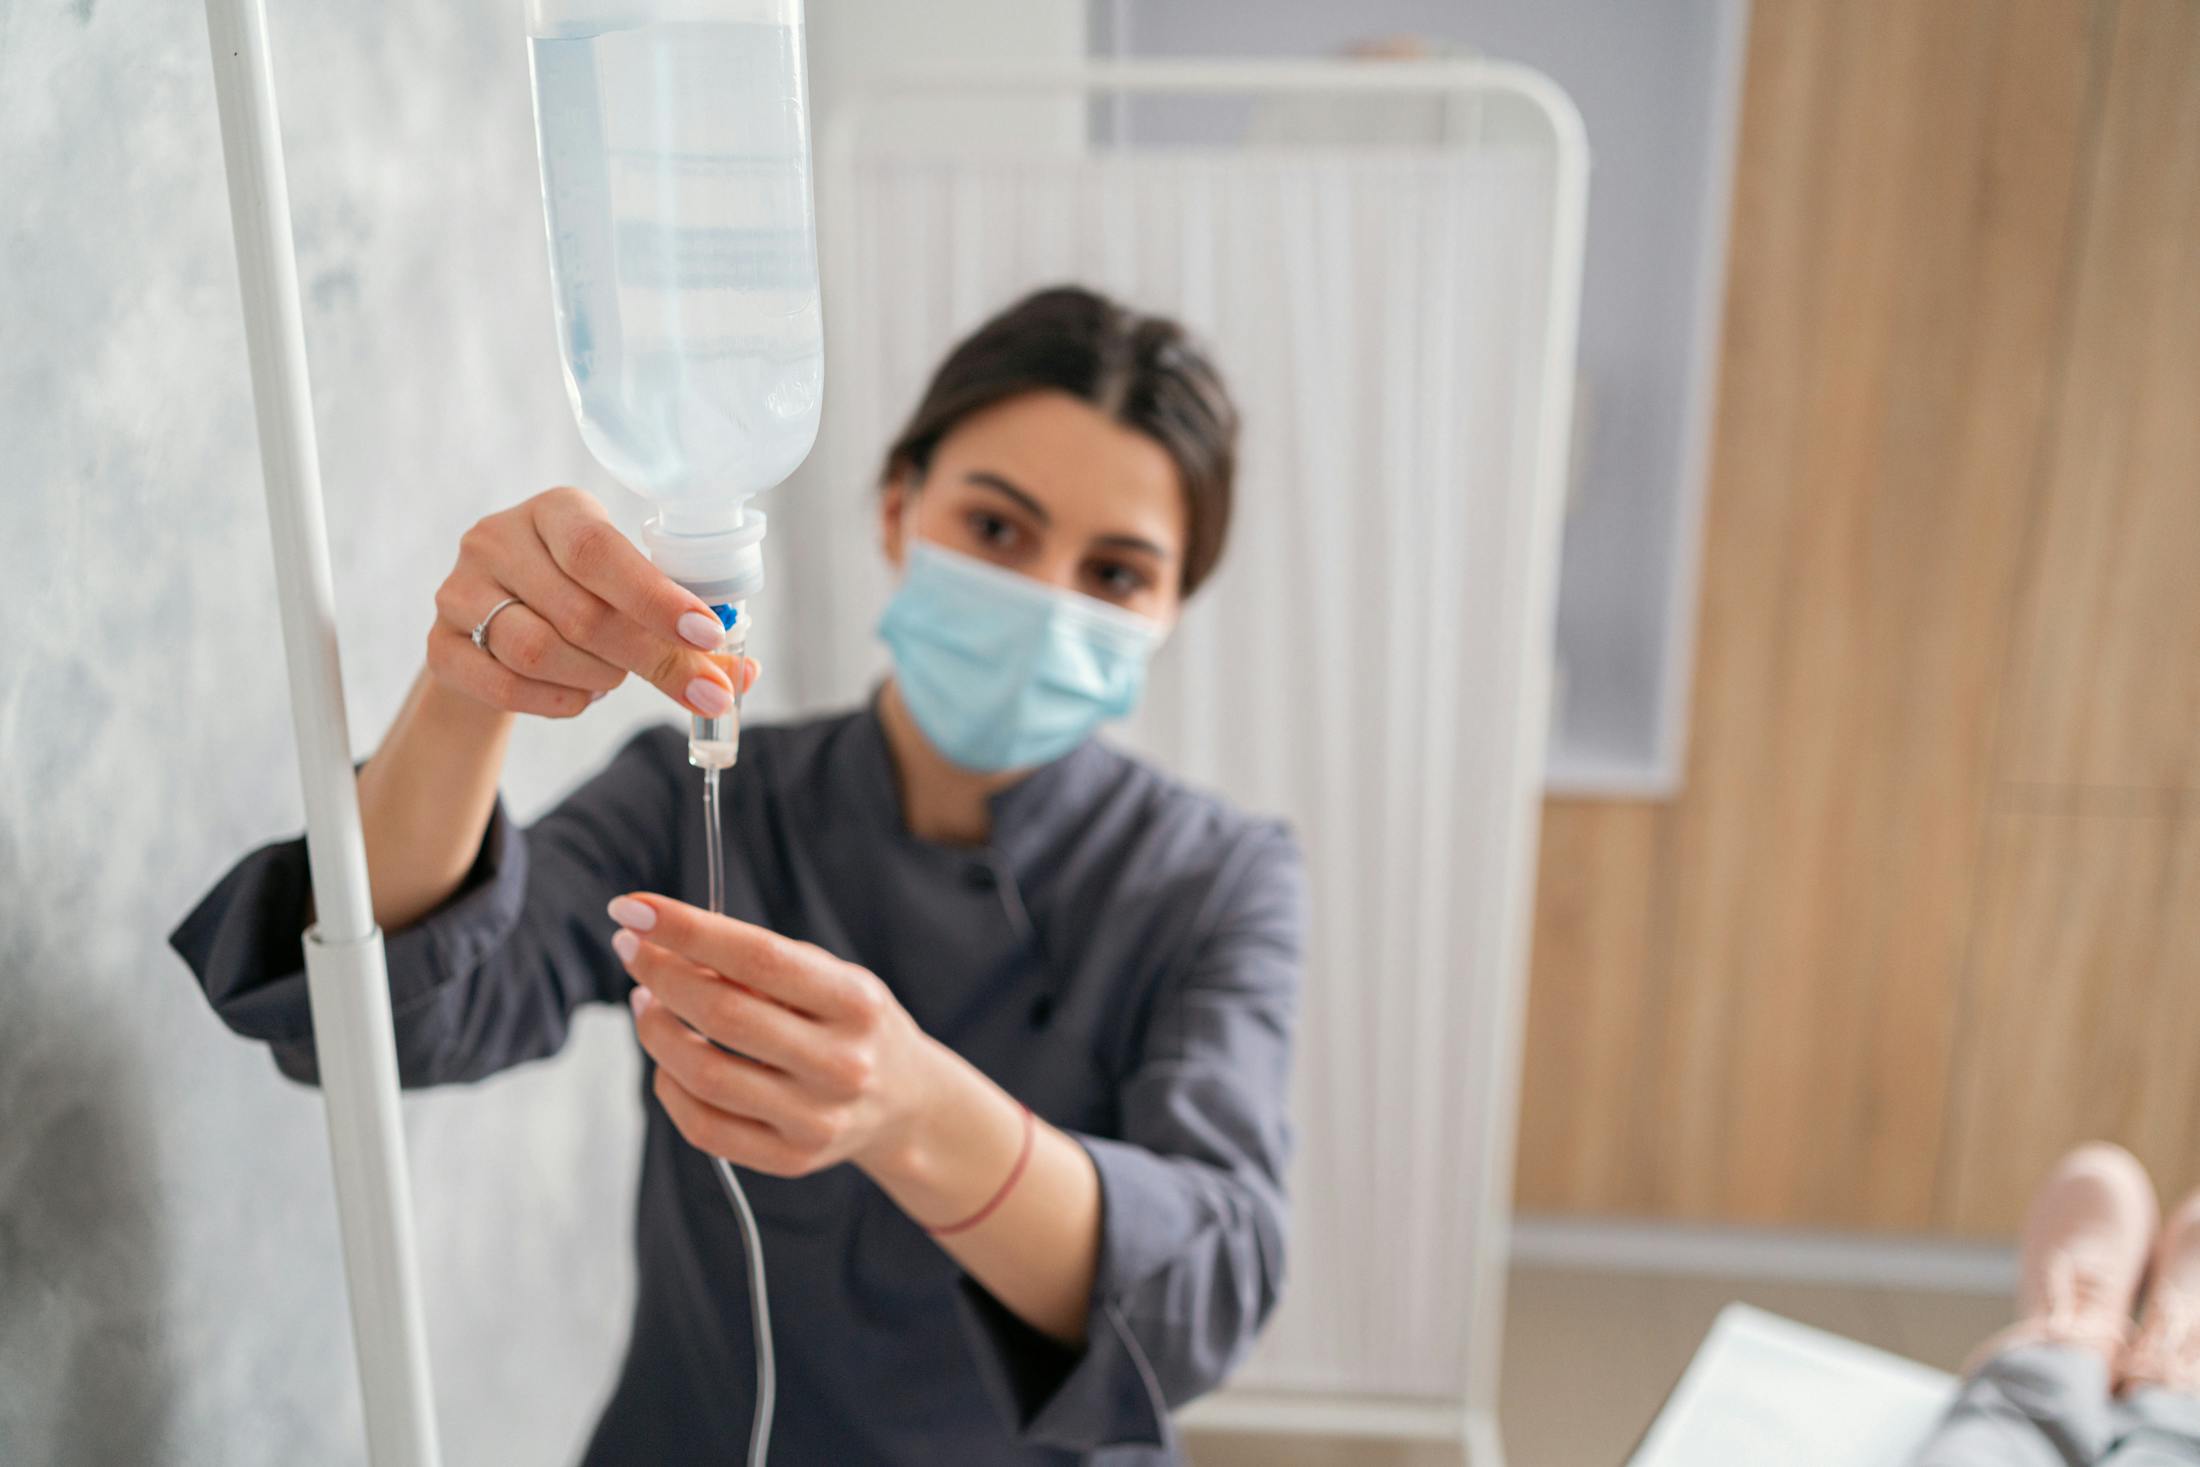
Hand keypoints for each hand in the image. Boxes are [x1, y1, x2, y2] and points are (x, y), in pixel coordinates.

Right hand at [427, 486, 757, 719]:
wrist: (498, 628)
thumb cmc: (585, 599)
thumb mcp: (634, 597)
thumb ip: (686, 632)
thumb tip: (740, 677)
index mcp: (557, 510)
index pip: (600, 551)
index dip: (656, 598)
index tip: (708, 635)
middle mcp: (498, 537)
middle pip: (578, 611)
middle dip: (648, 658)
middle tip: (697, 688)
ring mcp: (458, 588)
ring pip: (535, 650)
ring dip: (596, 678)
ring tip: (613, 677)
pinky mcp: (439, 642)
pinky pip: (499, 684)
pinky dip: (554, 701)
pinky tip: (579, 696)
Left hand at [608, 893, 946, 1178]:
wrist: (908, 1105)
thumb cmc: (855, 1026)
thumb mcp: (834, 978)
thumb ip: (762, 964)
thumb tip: (669, 947)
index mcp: (856, 1003)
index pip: (759, 957)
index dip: (687, 929)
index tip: (633, 908)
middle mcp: (842, 1064)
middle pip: (723, 1014)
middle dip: (659, 974)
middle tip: (632, 949)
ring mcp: (815, 1119)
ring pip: (702, 1074)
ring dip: (655, 1030)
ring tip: (647, 1001)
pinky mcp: (790, 1159)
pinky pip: (703, 1125)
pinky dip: (668, 1085)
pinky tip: (667, 1058)